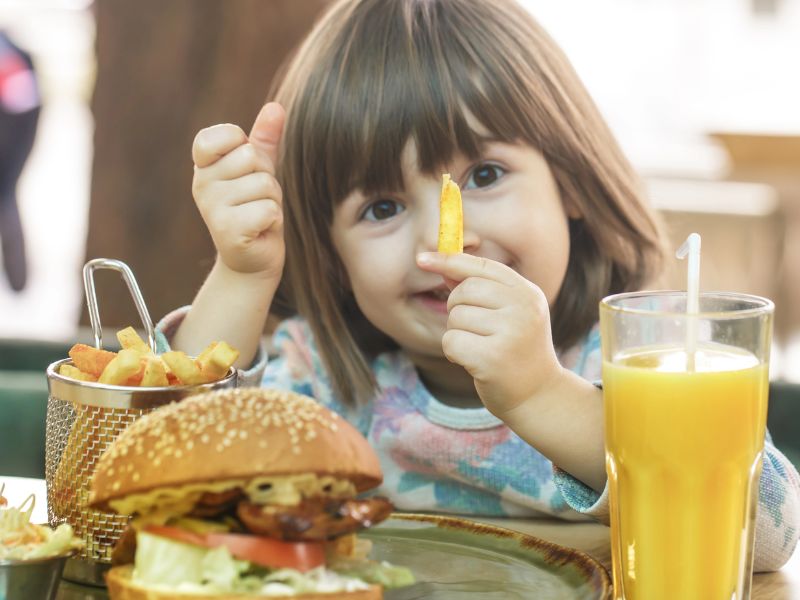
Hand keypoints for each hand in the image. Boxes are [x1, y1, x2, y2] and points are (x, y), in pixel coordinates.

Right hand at [191, 102, 285, 278]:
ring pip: (264, 184)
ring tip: (259, 215)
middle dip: (267, 178)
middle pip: (252, 157)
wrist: (252, 259)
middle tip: (257, 199)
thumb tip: (276, 107)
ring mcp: (212, 208)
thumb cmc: (254, 209)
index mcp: (204, 166)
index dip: (245, 146)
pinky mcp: (228, 231)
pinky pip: (268, 209)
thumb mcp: (258, 171)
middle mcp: (202, 184)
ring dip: (273, 200)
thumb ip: (264, 139)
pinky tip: (261, 230)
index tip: (245, 169)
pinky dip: (273, 220)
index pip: (224, 135)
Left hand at [417, 252, 563, 416]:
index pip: (482, 268)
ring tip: (479, 348)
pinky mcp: (493, 358)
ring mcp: (511, 332)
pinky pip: (451, 341)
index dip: (449, 260)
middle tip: (474, 330)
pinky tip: (473, 363)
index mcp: (528, 293)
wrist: (538, 396)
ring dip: (457, 333)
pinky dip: (454, 353)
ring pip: (455, 317)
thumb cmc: (517, 352)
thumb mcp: (508, 315)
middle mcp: (523, 308)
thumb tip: (444, 267)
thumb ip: (480, 289)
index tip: (421, 260)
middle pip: (464, 291)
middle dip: (457, 309)